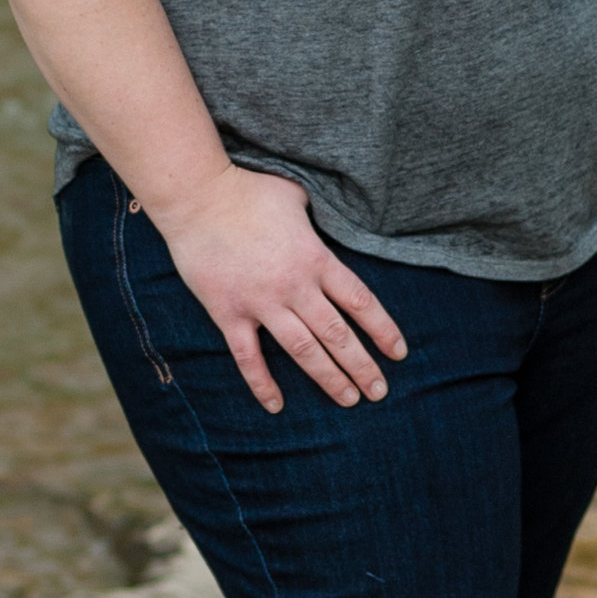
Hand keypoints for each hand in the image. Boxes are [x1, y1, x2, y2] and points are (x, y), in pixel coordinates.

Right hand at [157, 165, 409, 415]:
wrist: (197, 197)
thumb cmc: (249, 191)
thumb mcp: (296, 197)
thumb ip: (317, 220)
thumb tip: (332, 220)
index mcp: (316, 258)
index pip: (360, 302)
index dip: (383, 330)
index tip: (398, 353)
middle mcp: (295, 286)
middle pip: (338, 334)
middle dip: (363, 366)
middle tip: (379, 392)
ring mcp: (261, 303)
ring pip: (304, 351)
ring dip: (329, 379)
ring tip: (348, 400)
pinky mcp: (229, 313)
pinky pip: (248, 357)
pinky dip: (262, 383)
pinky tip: (276, 406)